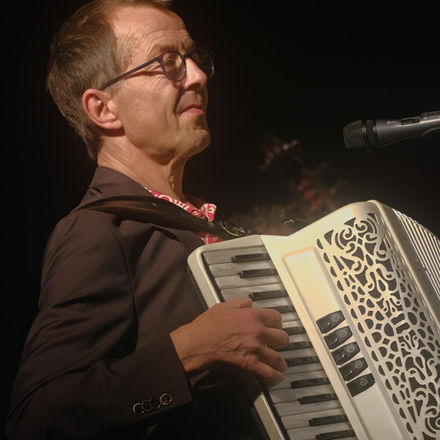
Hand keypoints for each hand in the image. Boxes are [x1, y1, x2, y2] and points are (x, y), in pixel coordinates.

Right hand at [170, 298, 288, 386]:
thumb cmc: (206, 326)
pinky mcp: (250, 364)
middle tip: (278, 345)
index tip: (276, 327)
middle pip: (282, 338)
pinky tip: (276, 377)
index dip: (277, 323)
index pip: (276, 317)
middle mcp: (257, 331)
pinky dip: (275, 377)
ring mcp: (255, 348)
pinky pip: (269, 373)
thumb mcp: (222, 307)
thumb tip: (248, 302)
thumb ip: (239, 303)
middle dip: (280, 342)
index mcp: (252, 316)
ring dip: (280, 363)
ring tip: (280, 365)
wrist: (197, 343)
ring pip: (278, 358)